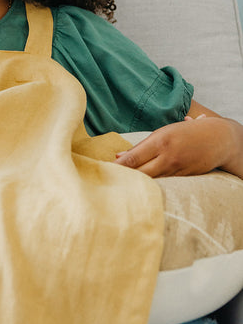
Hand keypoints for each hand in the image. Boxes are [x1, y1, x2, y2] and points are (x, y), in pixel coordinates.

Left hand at [114, 115, 237, 177]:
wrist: (219, 139)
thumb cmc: (186, 132)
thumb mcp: (164, 132)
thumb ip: (142, 146)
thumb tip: (119, 156)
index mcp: (161, 140)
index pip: (134, 157)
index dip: (118, 167)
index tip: (104, 171)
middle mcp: (168, 156)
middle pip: (141, 173)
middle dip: (124, 178)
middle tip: (108, 183)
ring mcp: (177, 169)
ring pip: (152, 181)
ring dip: (137, 185)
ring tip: (120, 189)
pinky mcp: (185, 179)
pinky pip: (164, 185)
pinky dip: (152, 188)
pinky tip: (141, 192)